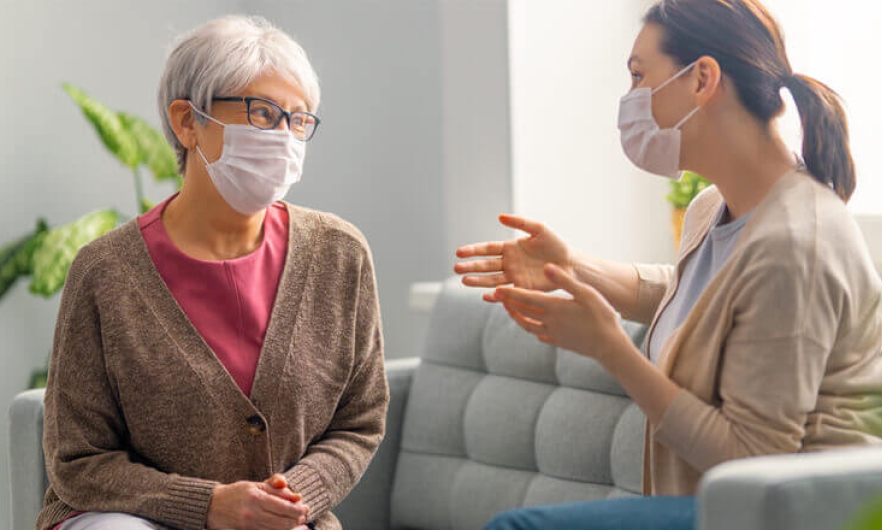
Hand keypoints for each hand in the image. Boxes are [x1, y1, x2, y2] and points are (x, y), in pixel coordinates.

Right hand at [207, 474, 309, 529]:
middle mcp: (252, 513)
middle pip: (282, 521)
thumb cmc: (237, 492)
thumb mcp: (256, 485)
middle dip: (296, 519)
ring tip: (296, 522)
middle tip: (303, 516)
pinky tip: (284, 528)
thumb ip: (277, 489)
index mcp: (256, 498)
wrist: (213, 505)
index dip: (297, 509)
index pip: (283, 506)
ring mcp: (248, 525)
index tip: (305, 508)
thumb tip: (297, 496)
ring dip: (289, 527)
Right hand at [455, 215, 570, 301]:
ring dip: (478, 281)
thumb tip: (500, 217)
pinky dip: (496, 295)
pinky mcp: (523, 288)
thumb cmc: (556, 245)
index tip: (459, 252)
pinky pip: (507, 292)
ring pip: (492, 280)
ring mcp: (514, 277)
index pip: (487, 249)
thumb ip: (520, 222)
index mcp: (510, 248)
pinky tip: (486, 297)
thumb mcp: (539, 229)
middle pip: (486, 265)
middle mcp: (509, 263)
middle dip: (471, 267)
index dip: (473, 251)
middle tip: (456, 269)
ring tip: (464, 282)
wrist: (570, 264)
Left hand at [494, 263, 625, 359]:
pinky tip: (534, 327)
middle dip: (509, 304)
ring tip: (511, 310)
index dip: (510, 294)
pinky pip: (540, 336)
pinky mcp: (560, 342)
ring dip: (517, 317)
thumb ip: (564, 280)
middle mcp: (549, 322)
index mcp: (554, 307)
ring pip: (528, 326)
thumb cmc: (601, 316)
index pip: (526, 299)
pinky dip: (533, 329)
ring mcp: (553, 334)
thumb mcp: (585, 293)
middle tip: (497, 297)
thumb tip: (546, 266)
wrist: (609, 346)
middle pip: (523, 312)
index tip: (496, 290)